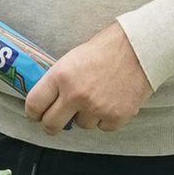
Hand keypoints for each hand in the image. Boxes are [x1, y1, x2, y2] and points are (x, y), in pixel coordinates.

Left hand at [24, 24, 152, 134]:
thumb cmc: (107, 47)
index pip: (34, 104)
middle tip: (55, 122)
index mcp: (61, 76)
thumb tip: (47, 98)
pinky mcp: (116, 117)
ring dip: (85, 116)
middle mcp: (76, 95)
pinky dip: (106, 118)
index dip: (33, 112)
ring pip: (81, 125)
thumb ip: (59, 79)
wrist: (141, 47)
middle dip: (51, 124)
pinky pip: (103, 127)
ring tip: (97, 97)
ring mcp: (97, 108)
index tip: (35, 114)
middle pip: (51, 124)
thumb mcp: (73, 57)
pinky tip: (111, 101)